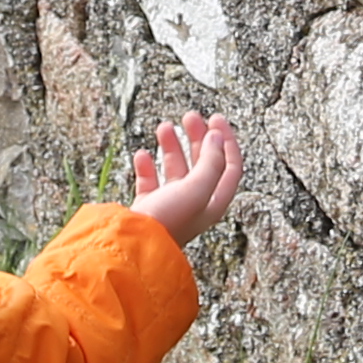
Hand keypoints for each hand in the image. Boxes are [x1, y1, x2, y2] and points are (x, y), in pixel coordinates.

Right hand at [127, 112, 244, 242]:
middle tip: (190, 117)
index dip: (226, 141)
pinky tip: (143, 155)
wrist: (133, 245)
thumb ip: (210, 161)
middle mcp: (195, 203)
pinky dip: (147, 165)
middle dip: (198, 137)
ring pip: (175, 168)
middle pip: (203, 163)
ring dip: (172, 146)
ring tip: (164, 127)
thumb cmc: (168, 221)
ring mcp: (171, 204)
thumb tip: (216, 137)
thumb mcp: (197, 189)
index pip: (230, 166)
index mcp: (213, 202)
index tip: (216, 119)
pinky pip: (150, 180)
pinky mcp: (148, 206)